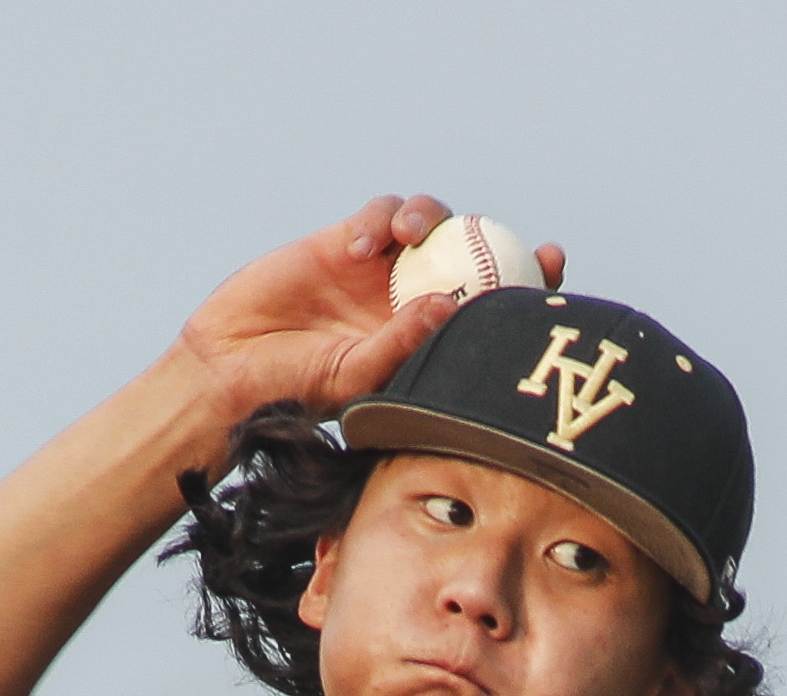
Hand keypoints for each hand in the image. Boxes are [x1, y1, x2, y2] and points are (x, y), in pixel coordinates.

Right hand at [173, 198, 570, 420]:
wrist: (233, 371)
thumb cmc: (299, 389)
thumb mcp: (359, 377)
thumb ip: (403, 343)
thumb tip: (449, 304)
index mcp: (430, 338)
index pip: (489, 306)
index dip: (525, 286)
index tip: (553, 269)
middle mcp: (412, 299)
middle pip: (471, 253)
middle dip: (500, 240)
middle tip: (524, 244)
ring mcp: (380, 270)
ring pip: (427, 222)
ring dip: (428, 218)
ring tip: (407, 237)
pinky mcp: (343, 243)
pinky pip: (376, 216)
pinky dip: (375, 220)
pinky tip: (359, 248)